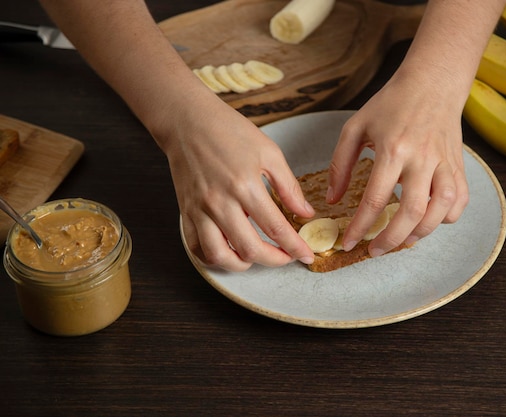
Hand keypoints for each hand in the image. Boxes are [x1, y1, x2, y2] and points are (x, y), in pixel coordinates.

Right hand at [158, 92, 314, 270]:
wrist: (188, 121)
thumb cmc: (229, 131)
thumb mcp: (269, 152)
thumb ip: (289, 187)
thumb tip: (306, 213)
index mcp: (245, 186)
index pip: (275, 228)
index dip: (295, 247)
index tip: (307, 254)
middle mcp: (220, 203)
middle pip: (249, 249)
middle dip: (274, 260)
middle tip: (287, 257)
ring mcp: (200, 210)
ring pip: (220, 256)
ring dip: (242, 265)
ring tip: (257, 258)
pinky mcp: (186, 212)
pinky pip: (196, 247)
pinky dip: (213, 258)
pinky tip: (229, 253)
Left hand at [327, 71, 468, 256]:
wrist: (432, 82)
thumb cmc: (390, 104)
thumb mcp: (355, 127)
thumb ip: (341, 164)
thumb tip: (333, 199)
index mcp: (392, 149)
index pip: (374, 199)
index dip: (359, 226)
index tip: (348, 242)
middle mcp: (421, 159)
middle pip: (411, 212)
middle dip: (390, 239)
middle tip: (374, 251)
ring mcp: (443, 163)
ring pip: (441, 209)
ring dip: (421, 233)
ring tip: (402, 241)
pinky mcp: (458, 165)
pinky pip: (460, 199)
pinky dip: (447, 217)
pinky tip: (430, 221)